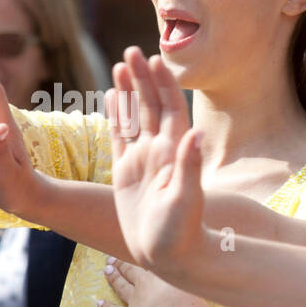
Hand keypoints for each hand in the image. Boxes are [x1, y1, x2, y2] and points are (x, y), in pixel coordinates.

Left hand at [97, 255, 208, 306]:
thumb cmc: (192, 298)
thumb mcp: (202, 279)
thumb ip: (206, 268)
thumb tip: (219, 258)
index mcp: (162, 273)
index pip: (148, 261)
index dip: (140, 255)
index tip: (134, 247)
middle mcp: (146, 284)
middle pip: (131, 271)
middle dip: (122, 264)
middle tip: (112, 259)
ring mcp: (136, 300)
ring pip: (121, 286)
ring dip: (113, 278)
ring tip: (106, 271)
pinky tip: (99, 303)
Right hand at [108, 47, 205, 270]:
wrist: (169, 255)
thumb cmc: (181, 231)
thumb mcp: (187, 197)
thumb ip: (189, 165)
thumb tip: (195, 133)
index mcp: (175, 153)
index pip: (170, 109)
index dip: (164, 84)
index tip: (155, 59)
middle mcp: (161, 152)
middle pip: (151, 106)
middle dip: (143, 79)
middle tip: (132, 51)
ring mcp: (143, 160)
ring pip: (134, 116)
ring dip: (129, 91)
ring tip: (121, 64)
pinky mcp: (127, 172)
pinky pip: (119, 136)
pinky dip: (115, 114)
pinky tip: (110, 95)